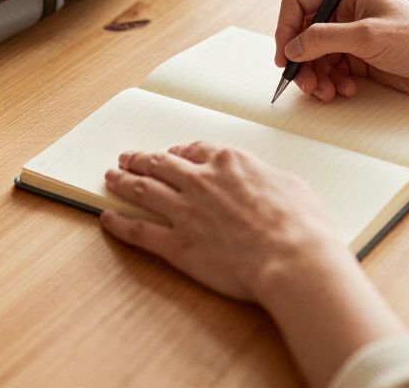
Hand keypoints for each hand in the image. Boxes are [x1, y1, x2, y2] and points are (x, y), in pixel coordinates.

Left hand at [99, 142, 350, 303]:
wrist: (293, 259)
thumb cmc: (302, 226)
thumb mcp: (291, 186)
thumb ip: (266, 179)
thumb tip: (264, 181)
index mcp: (229, 162)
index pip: (193, 150)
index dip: (177, 151)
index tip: (170, 153)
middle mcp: (201, 181)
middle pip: (161, 164)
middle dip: (141, 159)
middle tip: (127, 158)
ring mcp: (185, 212)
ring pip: (143, 190)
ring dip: (123, 182)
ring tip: (110, 177)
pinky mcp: (177, 245)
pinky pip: (139, 231)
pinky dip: (119, 224)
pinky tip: (107, 218)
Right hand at [275, 0, 408, 101]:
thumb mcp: (369, 36)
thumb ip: (325, 39)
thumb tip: (293, 46)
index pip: (300, 3)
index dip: (286, 28)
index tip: (284, 54)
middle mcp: (348, 12)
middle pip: (304, 34)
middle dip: (301, 60)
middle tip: (304, 83)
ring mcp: (354, 37)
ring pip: (315, 57)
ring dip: (315, 77)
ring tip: (326, 92)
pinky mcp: (361, 60)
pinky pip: (331, 71)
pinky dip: (332, 83)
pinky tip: (346, 90)